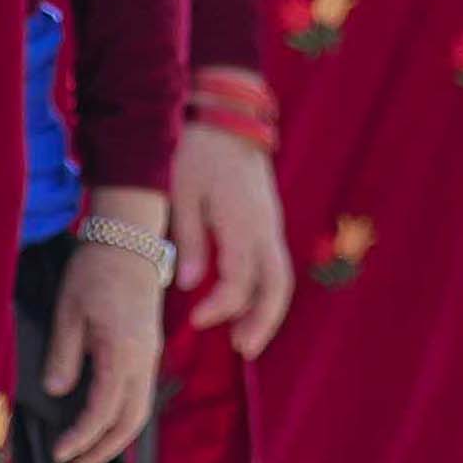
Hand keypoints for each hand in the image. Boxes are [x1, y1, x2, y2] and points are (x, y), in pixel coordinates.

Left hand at [36, 230, 170, 462]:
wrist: (130, 243)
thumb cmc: (94, 272)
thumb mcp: (68, 311)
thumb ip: (63, 355)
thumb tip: (55, 392)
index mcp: (122, 352)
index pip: (103, 410)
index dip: (81, 437)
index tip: (59, 453)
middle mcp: (143, 361)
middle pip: (130, 422)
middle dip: (102, 450)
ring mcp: (150, 357)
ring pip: (140, 412)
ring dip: (115, 439)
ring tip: (87, 455)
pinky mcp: (149, 351)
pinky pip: (140, 396)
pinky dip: (123, 419)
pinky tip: (103, 424)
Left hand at [169, 120, 295, 358]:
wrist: (226, 113)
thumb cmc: (196, 150)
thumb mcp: (182, 193)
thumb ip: (190, 241)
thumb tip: (190, 286)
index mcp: (242, 221)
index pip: (240, 278)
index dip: (221, 306)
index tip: (197, 320)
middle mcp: (265, 226)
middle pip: (277, 285)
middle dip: (262, 321)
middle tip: (243, 350)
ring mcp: (271, 223)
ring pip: (280, 277)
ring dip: (265, 310)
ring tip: (243, 339)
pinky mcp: (268, 220)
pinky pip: (273, 263)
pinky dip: (262, 290)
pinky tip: (242, 305)